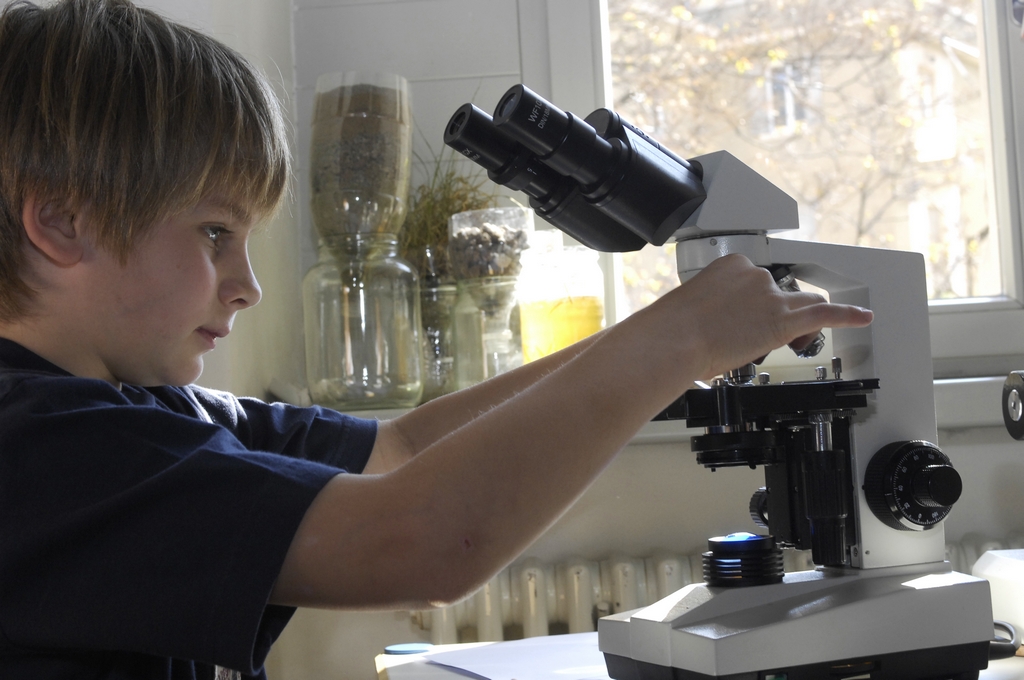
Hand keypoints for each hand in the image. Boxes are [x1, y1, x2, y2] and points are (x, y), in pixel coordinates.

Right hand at [647, 254, 872, 380]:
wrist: (674, 341)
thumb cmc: (672, 330)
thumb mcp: (687, 310)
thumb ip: (706, 313)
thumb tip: (707, 330)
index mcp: (729, 265)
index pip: (755, 281)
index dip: (753, 305)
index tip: (740, 319)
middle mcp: (754, 276)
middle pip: (780, 293)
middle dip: (774, 311)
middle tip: (754, 332)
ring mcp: (771, 296)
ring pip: (802, 303)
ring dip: (799, 319)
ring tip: (792, 337)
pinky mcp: (782, 321)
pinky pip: (824, 314)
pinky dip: (847, 315)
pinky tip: (861, 317)